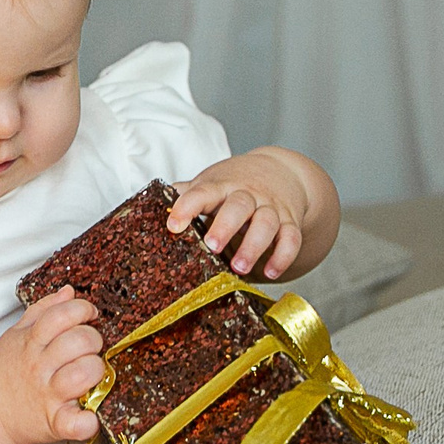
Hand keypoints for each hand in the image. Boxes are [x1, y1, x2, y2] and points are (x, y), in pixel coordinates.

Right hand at [0, 287, 105, 443]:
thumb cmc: (9, 373)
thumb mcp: (17, 335)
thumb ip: (43, 311)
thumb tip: (68, 292)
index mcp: (30, 342)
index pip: (61, 315)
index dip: (82, 309)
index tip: (89, 315)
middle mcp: (39, 367)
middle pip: (78, 341)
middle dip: (94, 339)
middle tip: (90, 348)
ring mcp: (48, 395)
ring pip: (82, 373)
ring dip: (95, 370)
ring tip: (90, 372)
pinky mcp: (55, 423)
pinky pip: (75, 423)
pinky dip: (87, 421)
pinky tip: (90, 415)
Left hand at [168, 148, 329, 279]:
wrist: (280, 171)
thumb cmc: (235, 184)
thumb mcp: (211, 184)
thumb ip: (187, 195)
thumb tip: (151, 205)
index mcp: (222, 186)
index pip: (202, 193)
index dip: (187, 207)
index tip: (173, 226)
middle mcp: (248, 195)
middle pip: (239, 206)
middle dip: (225, 226)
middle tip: (212, 246)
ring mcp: (271, 208)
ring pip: (266, 222)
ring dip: (254, 246)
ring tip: (240, 268)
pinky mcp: (290, 222)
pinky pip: (292, 238)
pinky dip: (283, 256)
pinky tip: (270, 272)